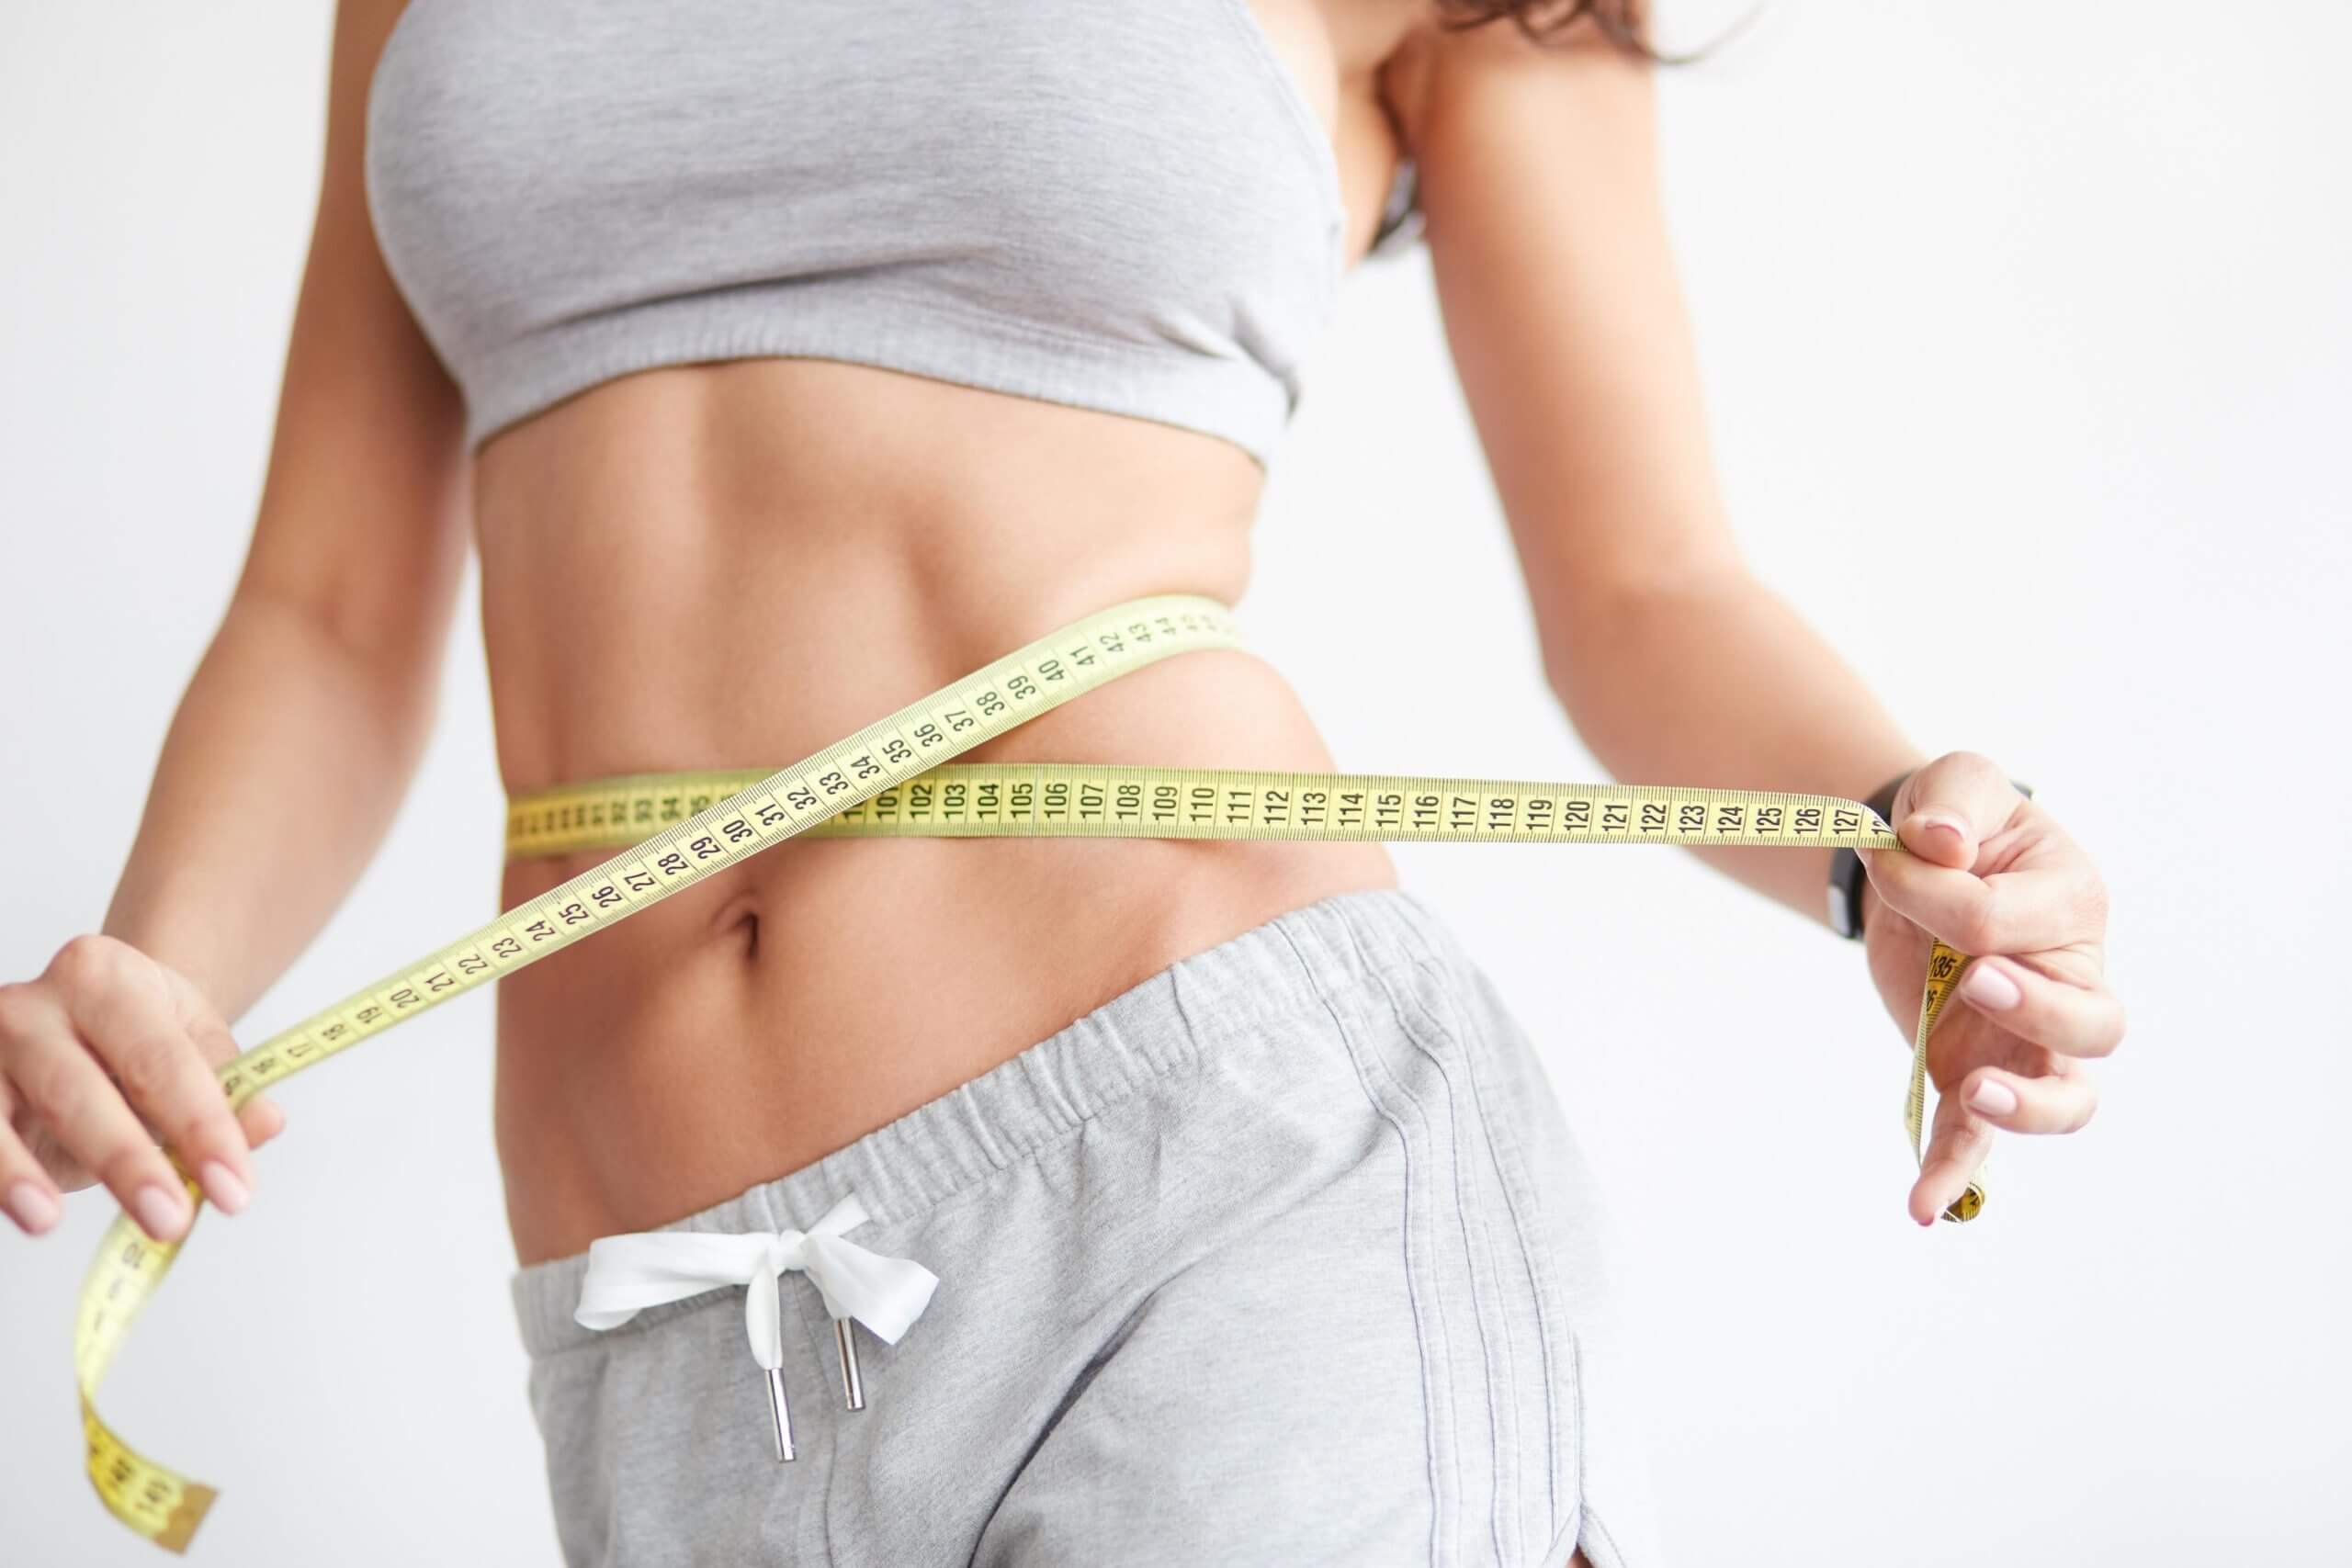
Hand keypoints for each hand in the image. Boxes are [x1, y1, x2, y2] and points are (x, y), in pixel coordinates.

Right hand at [0, 934, 286, 1240]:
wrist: (73, 1020)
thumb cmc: (137, 1039)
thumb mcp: (191, 1047)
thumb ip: (228, 1088)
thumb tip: (264, 1123)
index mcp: (105, 977)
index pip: (161, 1059)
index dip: (201, 1127)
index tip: (235, 1191)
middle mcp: (32, 1005)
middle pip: (78, 1088)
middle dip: (125, 1160)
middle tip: (171, 1220)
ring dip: (19, 1172)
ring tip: (48, 1220)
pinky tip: (17, 1211)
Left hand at [1856, 751, 2123, 1225]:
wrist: (1923, 864)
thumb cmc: (1954, 822)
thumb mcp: (1954, 785)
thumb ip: (1948, 802)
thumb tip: (1938, 843)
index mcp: (2071, 901)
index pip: (2004, 918)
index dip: (1931, 893)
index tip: (1887, 861)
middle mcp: (2069, 977)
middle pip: (2093, 1023)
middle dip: (2036, 1009)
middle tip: (1973, 978)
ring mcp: (2028, 1037)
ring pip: (2068, 1095)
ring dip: (2027, 1108)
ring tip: (1973, 1095)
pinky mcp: (1976, 1069)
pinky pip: (1978, 1137)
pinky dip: (1955, 1172)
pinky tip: (1923, 1206)